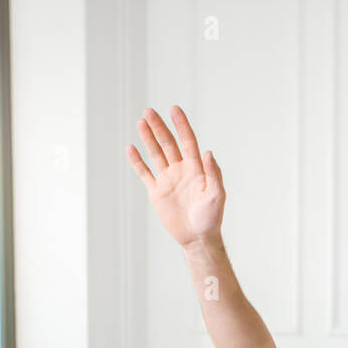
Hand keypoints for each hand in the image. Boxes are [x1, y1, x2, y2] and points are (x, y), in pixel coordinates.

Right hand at [126, 106, 224, 250]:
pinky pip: (145, 173)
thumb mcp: (216, 195)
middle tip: (149, 111)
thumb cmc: (211, 218)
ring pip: (156, 153)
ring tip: (141, 121)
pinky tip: (131, 148)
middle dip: (159, 127)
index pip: (187, 141)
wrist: (197, 238)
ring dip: (148, 138)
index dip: (181, 125)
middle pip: (168, 143)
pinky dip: (137, 162)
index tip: (174, 109)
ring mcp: (168, 180)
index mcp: (196, 168)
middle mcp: (181, 170)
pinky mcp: (157, 192)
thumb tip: (208, 152)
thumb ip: (213, 174)